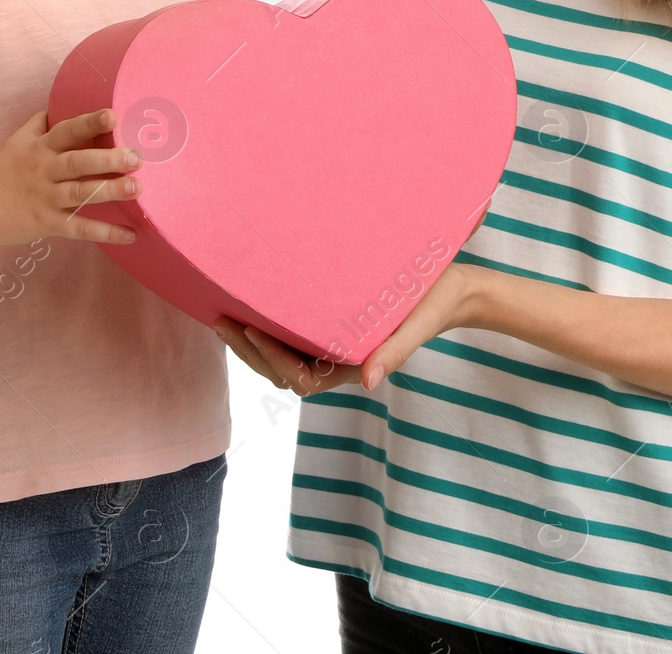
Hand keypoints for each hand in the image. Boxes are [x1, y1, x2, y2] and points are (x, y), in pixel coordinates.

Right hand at [0, 107, 141, 246]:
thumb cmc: (1, 170)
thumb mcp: (18, 140)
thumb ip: (41, 123)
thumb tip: (61, 102)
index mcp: (40, 147)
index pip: (67, 130)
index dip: (89, 122)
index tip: (112, 115)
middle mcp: (44, 170)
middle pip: (77, 162)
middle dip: (108, 159)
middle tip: (135, 157)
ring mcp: (45, 198)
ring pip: (80, 193)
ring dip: (109, 191)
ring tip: (137, 187)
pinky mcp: (45, 223)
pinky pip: (78, 228)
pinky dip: (105, 232)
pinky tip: (130, 235)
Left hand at [214, 263, 480, 394]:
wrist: (451, 288)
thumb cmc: (436, 301)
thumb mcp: (420, 322)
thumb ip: (396, 351)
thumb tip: (369, 383)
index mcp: (354, 366)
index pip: (301, 377)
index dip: (272, 359)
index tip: (252, 328)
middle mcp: (337, 360)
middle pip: (281, 371)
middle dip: (249, 351)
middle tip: (220, 322)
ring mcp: (332, 345)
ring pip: (281, 358)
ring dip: (251, 343)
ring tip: (223, 316)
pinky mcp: (331, 324)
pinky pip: (292, 337)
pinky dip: (267, 328)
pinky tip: (248, 304)